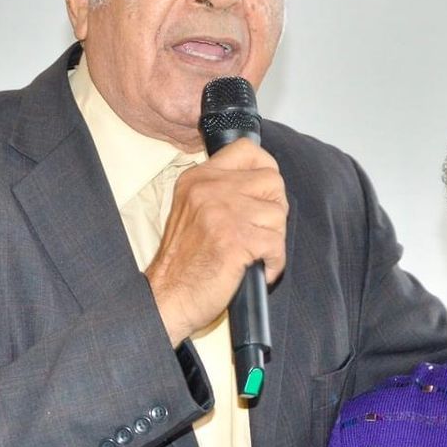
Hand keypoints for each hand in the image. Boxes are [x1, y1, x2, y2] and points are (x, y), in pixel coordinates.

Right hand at [145, 139, 288, 343]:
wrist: (168, 297)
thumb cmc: (183, 262)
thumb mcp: (192, 210)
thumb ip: (221, 191)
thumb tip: (264, 183)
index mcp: (198, 178)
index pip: (246, 149)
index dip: (266, 168)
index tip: (264, 193)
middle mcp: (209, 189)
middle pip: (272, 180)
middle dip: (275, 209)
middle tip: (260, 231)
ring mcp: (223, 213)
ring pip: (278, 213)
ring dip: (273, 239)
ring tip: (253, 254)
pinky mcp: (236, 239)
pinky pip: (277, 244)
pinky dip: (274, 263)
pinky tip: (257, 270)